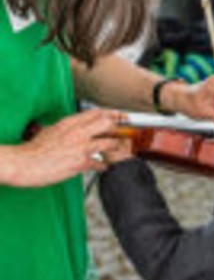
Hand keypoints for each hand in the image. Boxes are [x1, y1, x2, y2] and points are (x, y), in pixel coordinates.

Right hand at [7, 110, 125, 186]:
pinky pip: (99, 163)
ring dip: (116, 147)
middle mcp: (78, 133)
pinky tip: (105, 166)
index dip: (111, 114)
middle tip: (122, 132)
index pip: (96, 113)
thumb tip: (76, 126)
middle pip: (107, 124)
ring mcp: (80, 148)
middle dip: (117, 128)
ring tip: (118, 149)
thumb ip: (67, 127)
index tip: (120, 116)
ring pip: (109, 143)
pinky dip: (103, 165)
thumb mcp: (51, 129)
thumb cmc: (34, 149)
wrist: (24, 163)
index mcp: (70, 123)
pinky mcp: (80, 163)